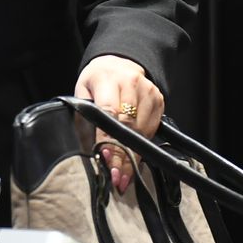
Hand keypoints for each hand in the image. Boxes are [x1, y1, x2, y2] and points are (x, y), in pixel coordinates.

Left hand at [75, 55, 163, 194]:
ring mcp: (149, 92)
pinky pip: (152, 130)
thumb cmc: (96, 82)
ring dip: (133, 157)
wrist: (119, 63)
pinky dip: (142, 149)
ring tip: (123, 178)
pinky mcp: (159, 100)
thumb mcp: (82, 94)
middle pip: (128, 126)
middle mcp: (131, 84)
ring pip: (142, 132)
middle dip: (121, 155)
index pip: (109, 112)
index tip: (105, 159)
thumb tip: (89, 152)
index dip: (109, 138)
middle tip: (115, 178)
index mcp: (107, 80)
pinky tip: (134, 163)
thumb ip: (85, 119)